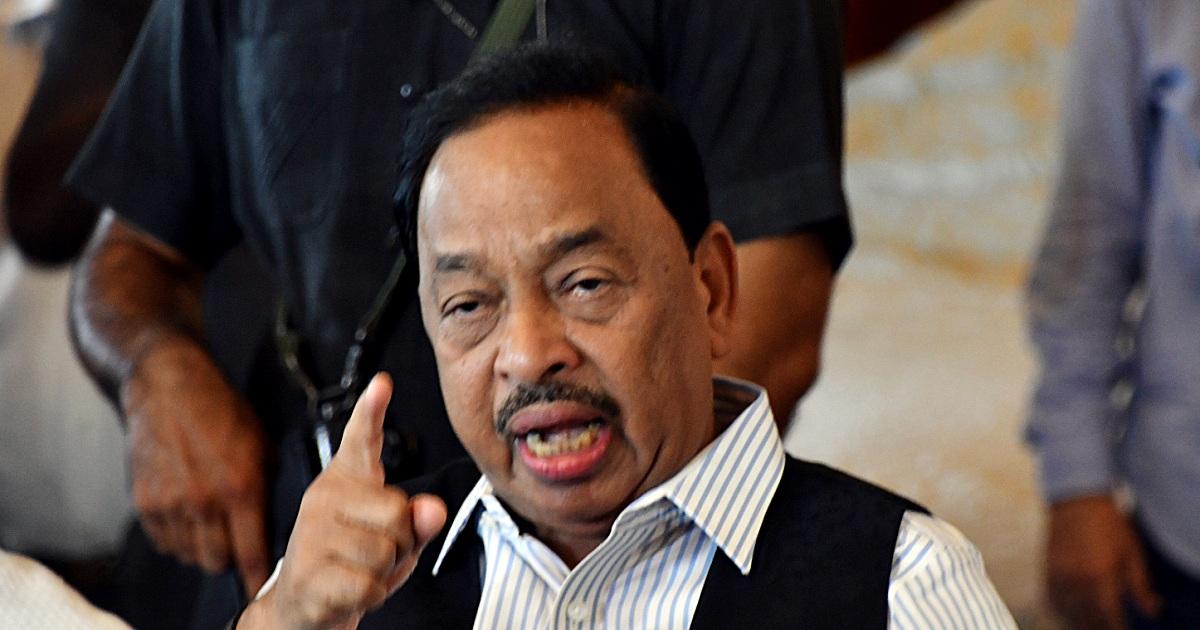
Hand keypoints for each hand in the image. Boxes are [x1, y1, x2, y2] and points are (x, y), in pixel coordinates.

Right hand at [123, 339, 270, 593]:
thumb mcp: (262, 444)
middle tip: (236, 540)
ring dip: (203, 547)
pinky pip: (164, 542)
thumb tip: (273, 521)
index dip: (258, 576)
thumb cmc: (219, 409)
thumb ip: (267, 486)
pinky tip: (186, 512)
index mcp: (240, 487)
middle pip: (218, 562)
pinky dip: (177, 537)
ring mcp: (170, 504)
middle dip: (230, 557)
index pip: (252, 552)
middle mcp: (204, 501)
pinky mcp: (143, 502)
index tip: (263, 589)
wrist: (168, 385)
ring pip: (190, 555)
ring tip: (210, 521)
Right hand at [243, 373, 446, 629]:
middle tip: (376, 555)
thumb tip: (433, 509)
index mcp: (346, 481)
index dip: (372, 411)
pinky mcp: (308, 572)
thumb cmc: (350, 565)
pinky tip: (348, 591)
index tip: (382, 384)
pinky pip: (369, 583)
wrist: (302, 609)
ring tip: (359, 573)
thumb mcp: (395, 540)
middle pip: (398, 513)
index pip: (361, 440)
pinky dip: (371, 595)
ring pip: (386, 552)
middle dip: (402, 544)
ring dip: (385, 573)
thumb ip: (418, 520)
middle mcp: (323, 498)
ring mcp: (311, 534)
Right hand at [1046, 495, 1161, 629]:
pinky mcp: (1047, 571)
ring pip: (1067, 612)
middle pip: (1086, 618)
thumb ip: (1140, 585)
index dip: (1116, 627)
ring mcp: (1058, 575)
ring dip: (1080, 622)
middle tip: (1109, 625)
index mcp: (1100, 574)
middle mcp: (1076, 578)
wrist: (1076, 500)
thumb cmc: (1108, 524)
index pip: (1108, 614)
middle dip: (1099, 626)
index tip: (1122, 629)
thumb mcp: (1132, 552)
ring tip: (1092, 623)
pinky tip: (1072, 612)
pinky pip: (1052, 600)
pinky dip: (1062, 611)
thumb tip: (1151, 610)